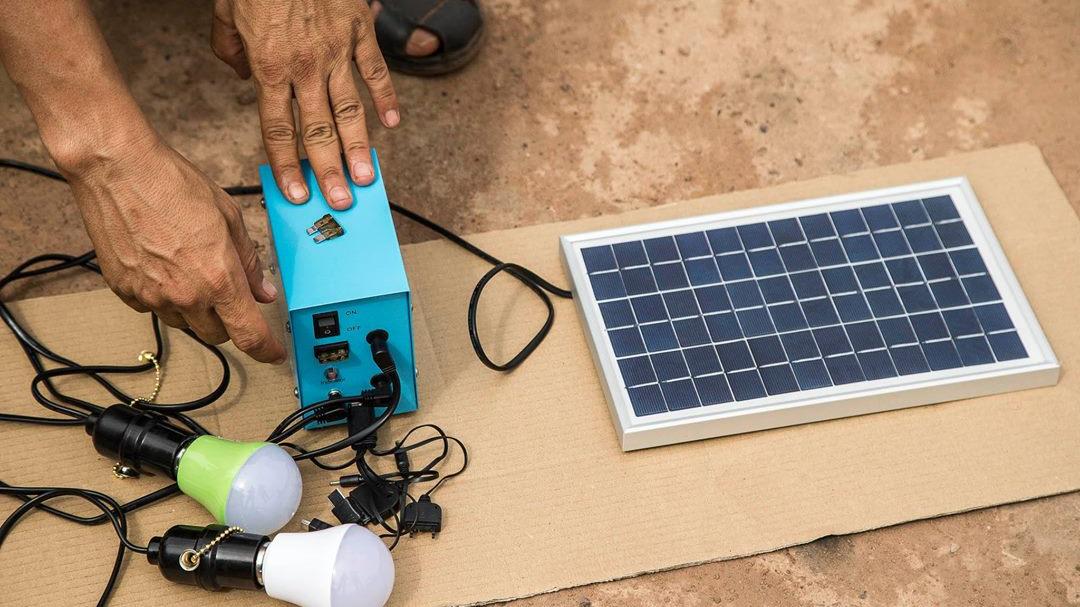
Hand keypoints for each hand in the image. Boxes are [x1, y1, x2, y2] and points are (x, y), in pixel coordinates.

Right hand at [67, 135, 286, 363]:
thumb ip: (248, 262)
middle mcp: (185, 295)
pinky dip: (166, 297)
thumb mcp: (230, 218)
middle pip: (217, 334)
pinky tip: (165, 265)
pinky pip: (154, 308)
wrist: (117, 170)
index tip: (273, 353)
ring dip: (197, 310)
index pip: (249, 334)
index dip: (266, 349)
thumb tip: (263, 291)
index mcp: (219, 279)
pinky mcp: (125, 292)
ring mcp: (151, 296)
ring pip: (185, 323)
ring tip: (192, 268)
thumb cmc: (173, 185)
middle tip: (230, 293)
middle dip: (230, 321)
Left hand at [211, 0, 398, 210]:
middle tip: (340, 203)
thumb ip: (229, 50)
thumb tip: (240, 73)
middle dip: (328, 171)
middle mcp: (304, 66)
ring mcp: (336, 51)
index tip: (296, 193)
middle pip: (318, 130)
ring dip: (358, 148)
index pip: (278, 128)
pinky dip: (386, 98)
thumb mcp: (226, 12)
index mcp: (268, 66)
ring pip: (350, 110)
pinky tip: (392, 124)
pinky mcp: (358, 32)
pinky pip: (375, 71)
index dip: (287, 165)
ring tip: (365, 179)